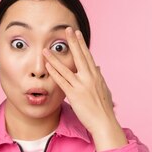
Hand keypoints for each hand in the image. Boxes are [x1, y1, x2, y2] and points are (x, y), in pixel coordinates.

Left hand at [42, 27, 126, 149]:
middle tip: (67, 29)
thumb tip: (97, 67)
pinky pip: (62, 81)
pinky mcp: (74, 95)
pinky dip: (54, 73)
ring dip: (55, 58)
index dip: (81, 43)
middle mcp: (90, 78)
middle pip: (80, 56)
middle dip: (72, 42)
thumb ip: (99, 77)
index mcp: (96, 76)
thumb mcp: (104, 90)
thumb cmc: (103, 108)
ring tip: (46, 49)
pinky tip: (48, 66)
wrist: (105, 122)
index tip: (76, 33)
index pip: (87, 55)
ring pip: (66, 68)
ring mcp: (82, 86)